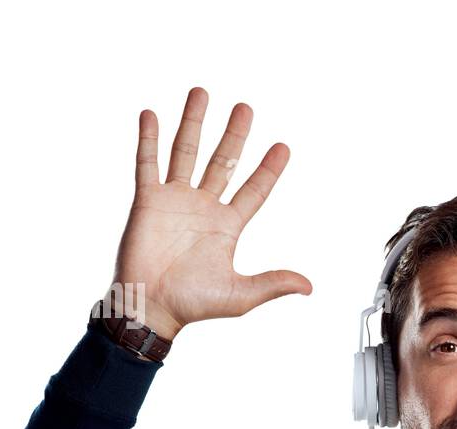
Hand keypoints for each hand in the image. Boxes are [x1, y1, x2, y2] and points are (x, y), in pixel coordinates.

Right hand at [104, 87, 311, 338]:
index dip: (268, 170)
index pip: (254, 190)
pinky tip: (153, 115)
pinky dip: (149, 139)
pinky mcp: (148, 201)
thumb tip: (308, 286)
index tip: (283, 147)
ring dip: (194, 122)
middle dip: (235, 134)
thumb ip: (273, 283)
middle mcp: (203, 207)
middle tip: (246, 108)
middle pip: (223, 161)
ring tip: (202, 93)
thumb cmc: (193, 304)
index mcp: (227, 226)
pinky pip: (148, 163)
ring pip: (187, 152)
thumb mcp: (241, 295)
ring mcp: (175, 200)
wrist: (151, 307)